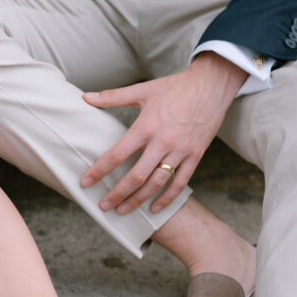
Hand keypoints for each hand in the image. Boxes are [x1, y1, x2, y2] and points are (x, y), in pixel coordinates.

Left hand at [80, 54, 247, 214]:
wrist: (211, 85)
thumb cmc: (174, 87)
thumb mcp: (142, 90)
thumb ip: (112, 97)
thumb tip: (85, 97)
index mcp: (146, 127)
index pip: (117, 154)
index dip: (100, 170)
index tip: (86, 182)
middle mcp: (162, 142)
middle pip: (136, 176)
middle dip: (118, 194)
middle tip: (104, 206)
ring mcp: (180, 151)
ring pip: (157, 183)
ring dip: (139, 200)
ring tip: (123, 210)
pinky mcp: (195, 155)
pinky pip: (180, 182)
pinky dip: (167, 198)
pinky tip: (155, 208)